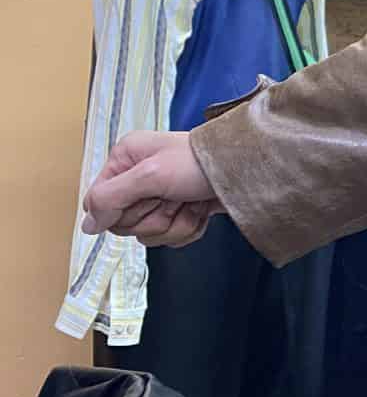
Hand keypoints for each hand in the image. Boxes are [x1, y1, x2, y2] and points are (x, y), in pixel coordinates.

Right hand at [82, 131, 220, 247]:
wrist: (247, 170)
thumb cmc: (200, 163)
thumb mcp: (150, 175)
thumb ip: (111, 198)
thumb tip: (87, 226)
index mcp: (125, 160)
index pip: (98, 203)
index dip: (119, 212)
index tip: (144, 199)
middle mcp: (139, 178)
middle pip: (124, 223)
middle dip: (154, 217)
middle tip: (174, 197)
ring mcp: (161, 197)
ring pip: (150, 234)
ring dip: (175, 223)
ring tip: (191, 202)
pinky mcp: (182, 212)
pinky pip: (172, 236)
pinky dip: (190, 227)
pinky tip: (201, 210)